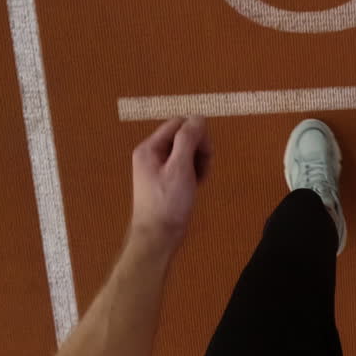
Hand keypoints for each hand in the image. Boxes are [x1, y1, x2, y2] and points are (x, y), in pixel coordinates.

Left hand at [130, 116, 212, 250]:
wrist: (158, 237)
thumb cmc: (168, 202)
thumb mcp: (180, 168)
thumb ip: (188, 139)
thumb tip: (198, 117)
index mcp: (149, 148)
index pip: (178, 124)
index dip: (196, 134)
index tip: (206, 153)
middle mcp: (151, 154)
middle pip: (182, 137)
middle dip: (198, 149)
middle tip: (205, 168)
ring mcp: (157, 168)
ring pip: (185, 152)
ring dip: (199, 161)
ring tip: (200, 179)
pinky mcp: (165, 180)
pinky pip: (183, 166)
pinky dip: (194, 171)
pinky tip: (197, 184)